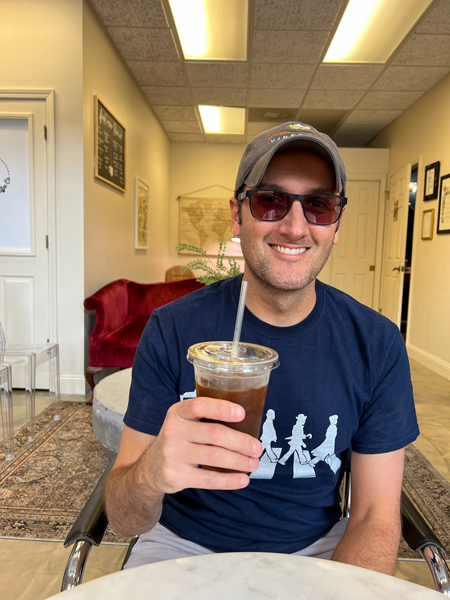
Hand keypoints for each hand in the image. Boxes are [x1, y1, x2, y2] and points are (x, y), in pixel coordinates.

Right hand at [143, 396, 262, 494]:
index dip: (221, 408)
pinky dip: (229, 480)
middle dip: (241, 442)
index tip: (242, 413)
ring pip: (215, 456)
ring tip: (254, 464)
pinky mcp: (176, 475)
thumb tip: (248, 420)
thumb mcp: (184, 422)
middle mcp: (173, 430)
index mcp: (178, 412)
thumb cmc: (178, 440)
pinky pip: (209, 479)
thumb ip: (206, 418)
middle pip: (214, 434)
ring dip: (239, 461)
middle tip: (257, 448)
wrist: (150, 469)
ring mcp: (172, 454)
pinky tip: (242, 479)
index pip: (199, 406)